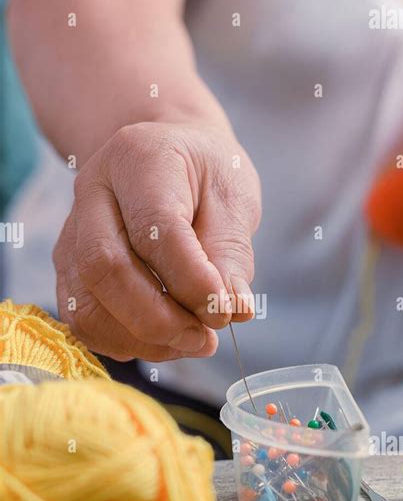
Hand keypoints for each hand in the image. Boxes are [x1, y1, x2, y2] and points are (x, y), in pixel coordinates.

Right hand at [53, 122, 260, 360]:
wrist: (167, 157)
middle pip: (105, 268)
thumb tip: (235, 309)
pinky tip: (165, 341)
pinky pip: (83, 322)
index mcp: (138, 159)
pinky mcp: (68, 270)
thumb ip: (232, 254)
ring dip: (142, 339)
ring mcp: (72, 234)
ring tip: (191, 341)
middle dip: (160, 319)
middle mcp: (92, 194)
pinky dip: (125, 343)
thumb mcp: (234, 198)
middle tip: (205, 337)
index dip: (191, 281)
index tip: (224, 312)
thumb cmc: (204, 176)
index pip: (154, 228)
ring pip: (87, 305)